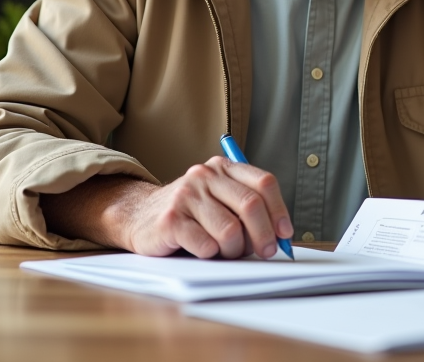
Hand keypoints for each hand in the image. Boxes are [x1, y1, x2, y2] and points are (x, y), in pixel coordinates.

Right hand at [121, 157, 292, 257]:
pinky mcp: (171, 220)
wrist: (139, 217)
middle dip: (264, 236)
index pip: (264, 183)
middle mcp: (205, 176)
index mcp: (222, 168)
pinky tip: (203, 251)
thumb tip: (282, 235)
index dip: (279, 211)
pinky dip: (211, 255)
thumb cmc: (190, 214)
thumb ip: (247, 209)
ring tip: (225, 252)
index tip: (285, 234)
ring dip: (234, 250)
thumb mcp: (219, 200)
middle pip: (251, 205)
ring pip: (231, 230)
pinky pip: (206, 245)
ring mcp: (186, 196)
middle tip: (265, 252)